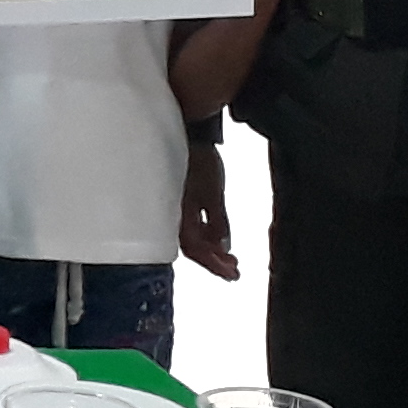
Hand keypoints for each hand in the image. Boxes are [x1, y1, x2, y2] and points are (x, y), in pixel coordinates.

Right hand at [179, 140, 239, 278]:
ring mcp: (176, 209)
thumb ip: (218, 222)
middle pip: (194, 248)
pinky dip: (206, 235)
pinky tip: (217, 237)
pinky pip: (192, 226)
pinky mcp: (180, 200)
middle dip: (214, 261)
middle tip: (233, 270)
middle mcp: (173, 218)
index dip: (214, 265)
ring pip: (193, 239)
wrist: (188, 133)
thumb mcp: (214, 194)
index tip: (232, 274)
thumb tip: (223, 246)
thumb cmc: (198, 161)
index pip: (197, 251)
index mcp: (179, 218)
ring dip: (211, 250)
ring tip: (229, 257)